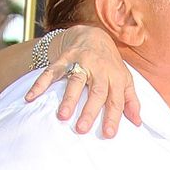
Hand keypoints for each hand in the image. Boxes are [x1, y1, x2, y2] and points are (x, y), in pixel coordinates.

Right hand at [24, 25, 141, 136]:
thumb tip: (138, 122)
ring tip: (62, 116)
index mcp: (116, 77)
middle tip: (81, 129)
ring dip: (68, 99)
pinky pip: (52, 71)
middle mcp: (100, 70)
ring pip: (75, 81)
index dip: (113, 117)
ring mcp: (82, 62)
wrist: (93, 35)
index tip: (108, 134)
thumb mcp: (125, 80)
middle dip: (89, 111)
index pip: (116, 100)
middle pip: (96, 92)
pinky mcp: (64, 58)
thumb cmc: (111, 64)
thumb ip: (131, 101)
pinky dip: (40, 84)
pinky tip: (32, 97)